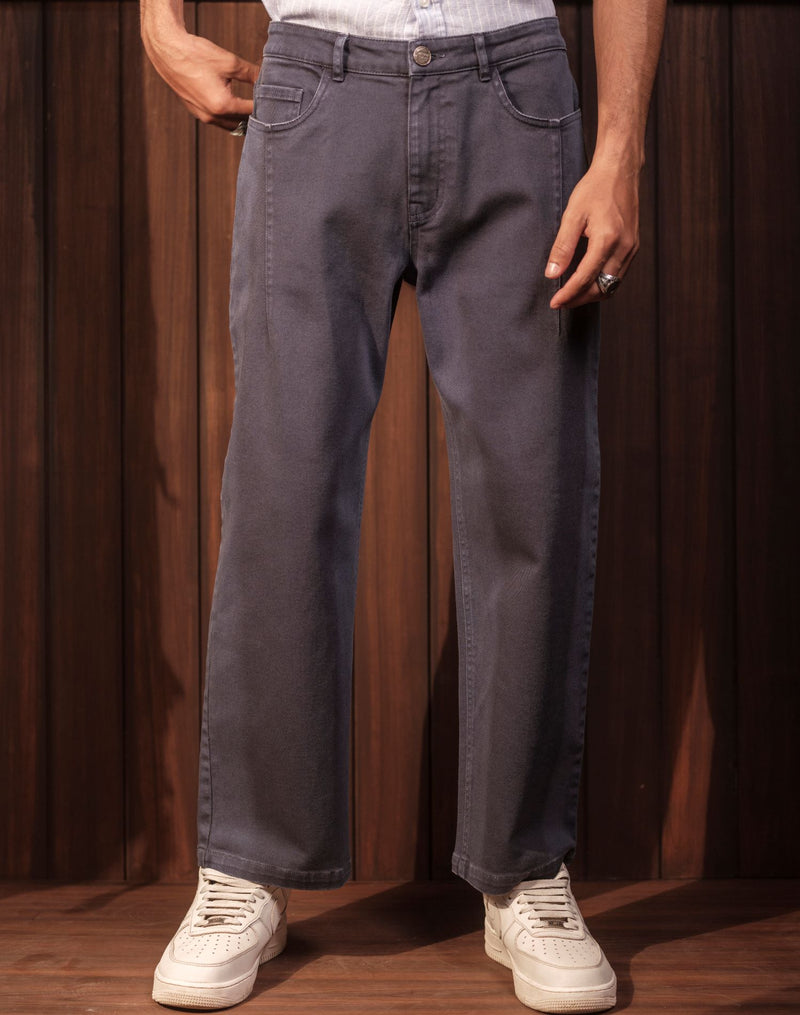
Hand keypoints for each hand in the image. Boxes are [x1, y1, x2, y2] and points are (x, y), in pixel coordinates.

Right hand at [142, 26, 259, 129]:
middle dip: (255, 116)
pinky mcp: (196, 112)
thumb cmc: (196, 54)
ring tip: (253, 108)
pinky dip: (229, 116)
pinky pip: (218, 121)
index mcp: (222, 105)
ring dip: (242, 119)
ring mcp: (203, 116)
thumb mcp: (229, 62)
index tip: (275, 101)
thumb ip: (252, 74)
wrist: (168, 50)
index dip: (266, 107)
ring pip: (230, 125)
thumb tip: (268, 79)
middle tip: (268, 108)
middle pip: (243, 124)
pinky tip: (235, 106)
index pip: (252, 112)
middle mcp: (212, 116)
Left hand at [545, 156, 640, 308]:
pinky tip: (587, 281)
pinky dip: (602, 284)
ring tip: (572, 295)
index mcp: (607, 240)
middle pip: (601, 289)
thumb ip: (562, 247)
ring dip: (591, 294)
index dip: (568, 294)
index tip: (554, 303)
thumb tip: (552, 274)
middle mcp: (624, 248)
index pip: (585, 278)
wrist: (620, 171)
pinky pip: (618, 275)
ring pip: (612, 286)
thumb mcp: (572, 215)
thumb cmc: (595, 189)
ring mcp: (632, 249)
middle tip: (561, 302)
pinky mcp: (633, 247)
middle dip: (580, 299)